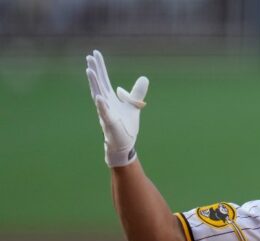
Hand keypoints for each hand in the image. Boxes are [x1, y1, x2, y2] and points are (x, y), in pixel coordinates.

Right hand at [85, 50, 148, 166]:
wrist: (124, 144)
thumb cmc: (126, 125)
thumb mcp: (134, 106)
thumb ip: (137, 92)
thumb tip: (144, 77)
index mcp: (110, 98)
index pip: (104, 79)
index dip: (100, 67)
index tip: (95, 53)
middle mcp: (105, 103)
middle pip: (99, 84)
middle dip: (95, 70)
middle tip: (89, 56)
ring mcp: (106, 112)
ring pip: (98, 95)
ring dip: (94, 83)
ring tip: (89, 71)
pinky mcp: (110, 123)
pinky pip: (105, 113)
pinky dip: (102, 105)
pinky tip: (99, 97)